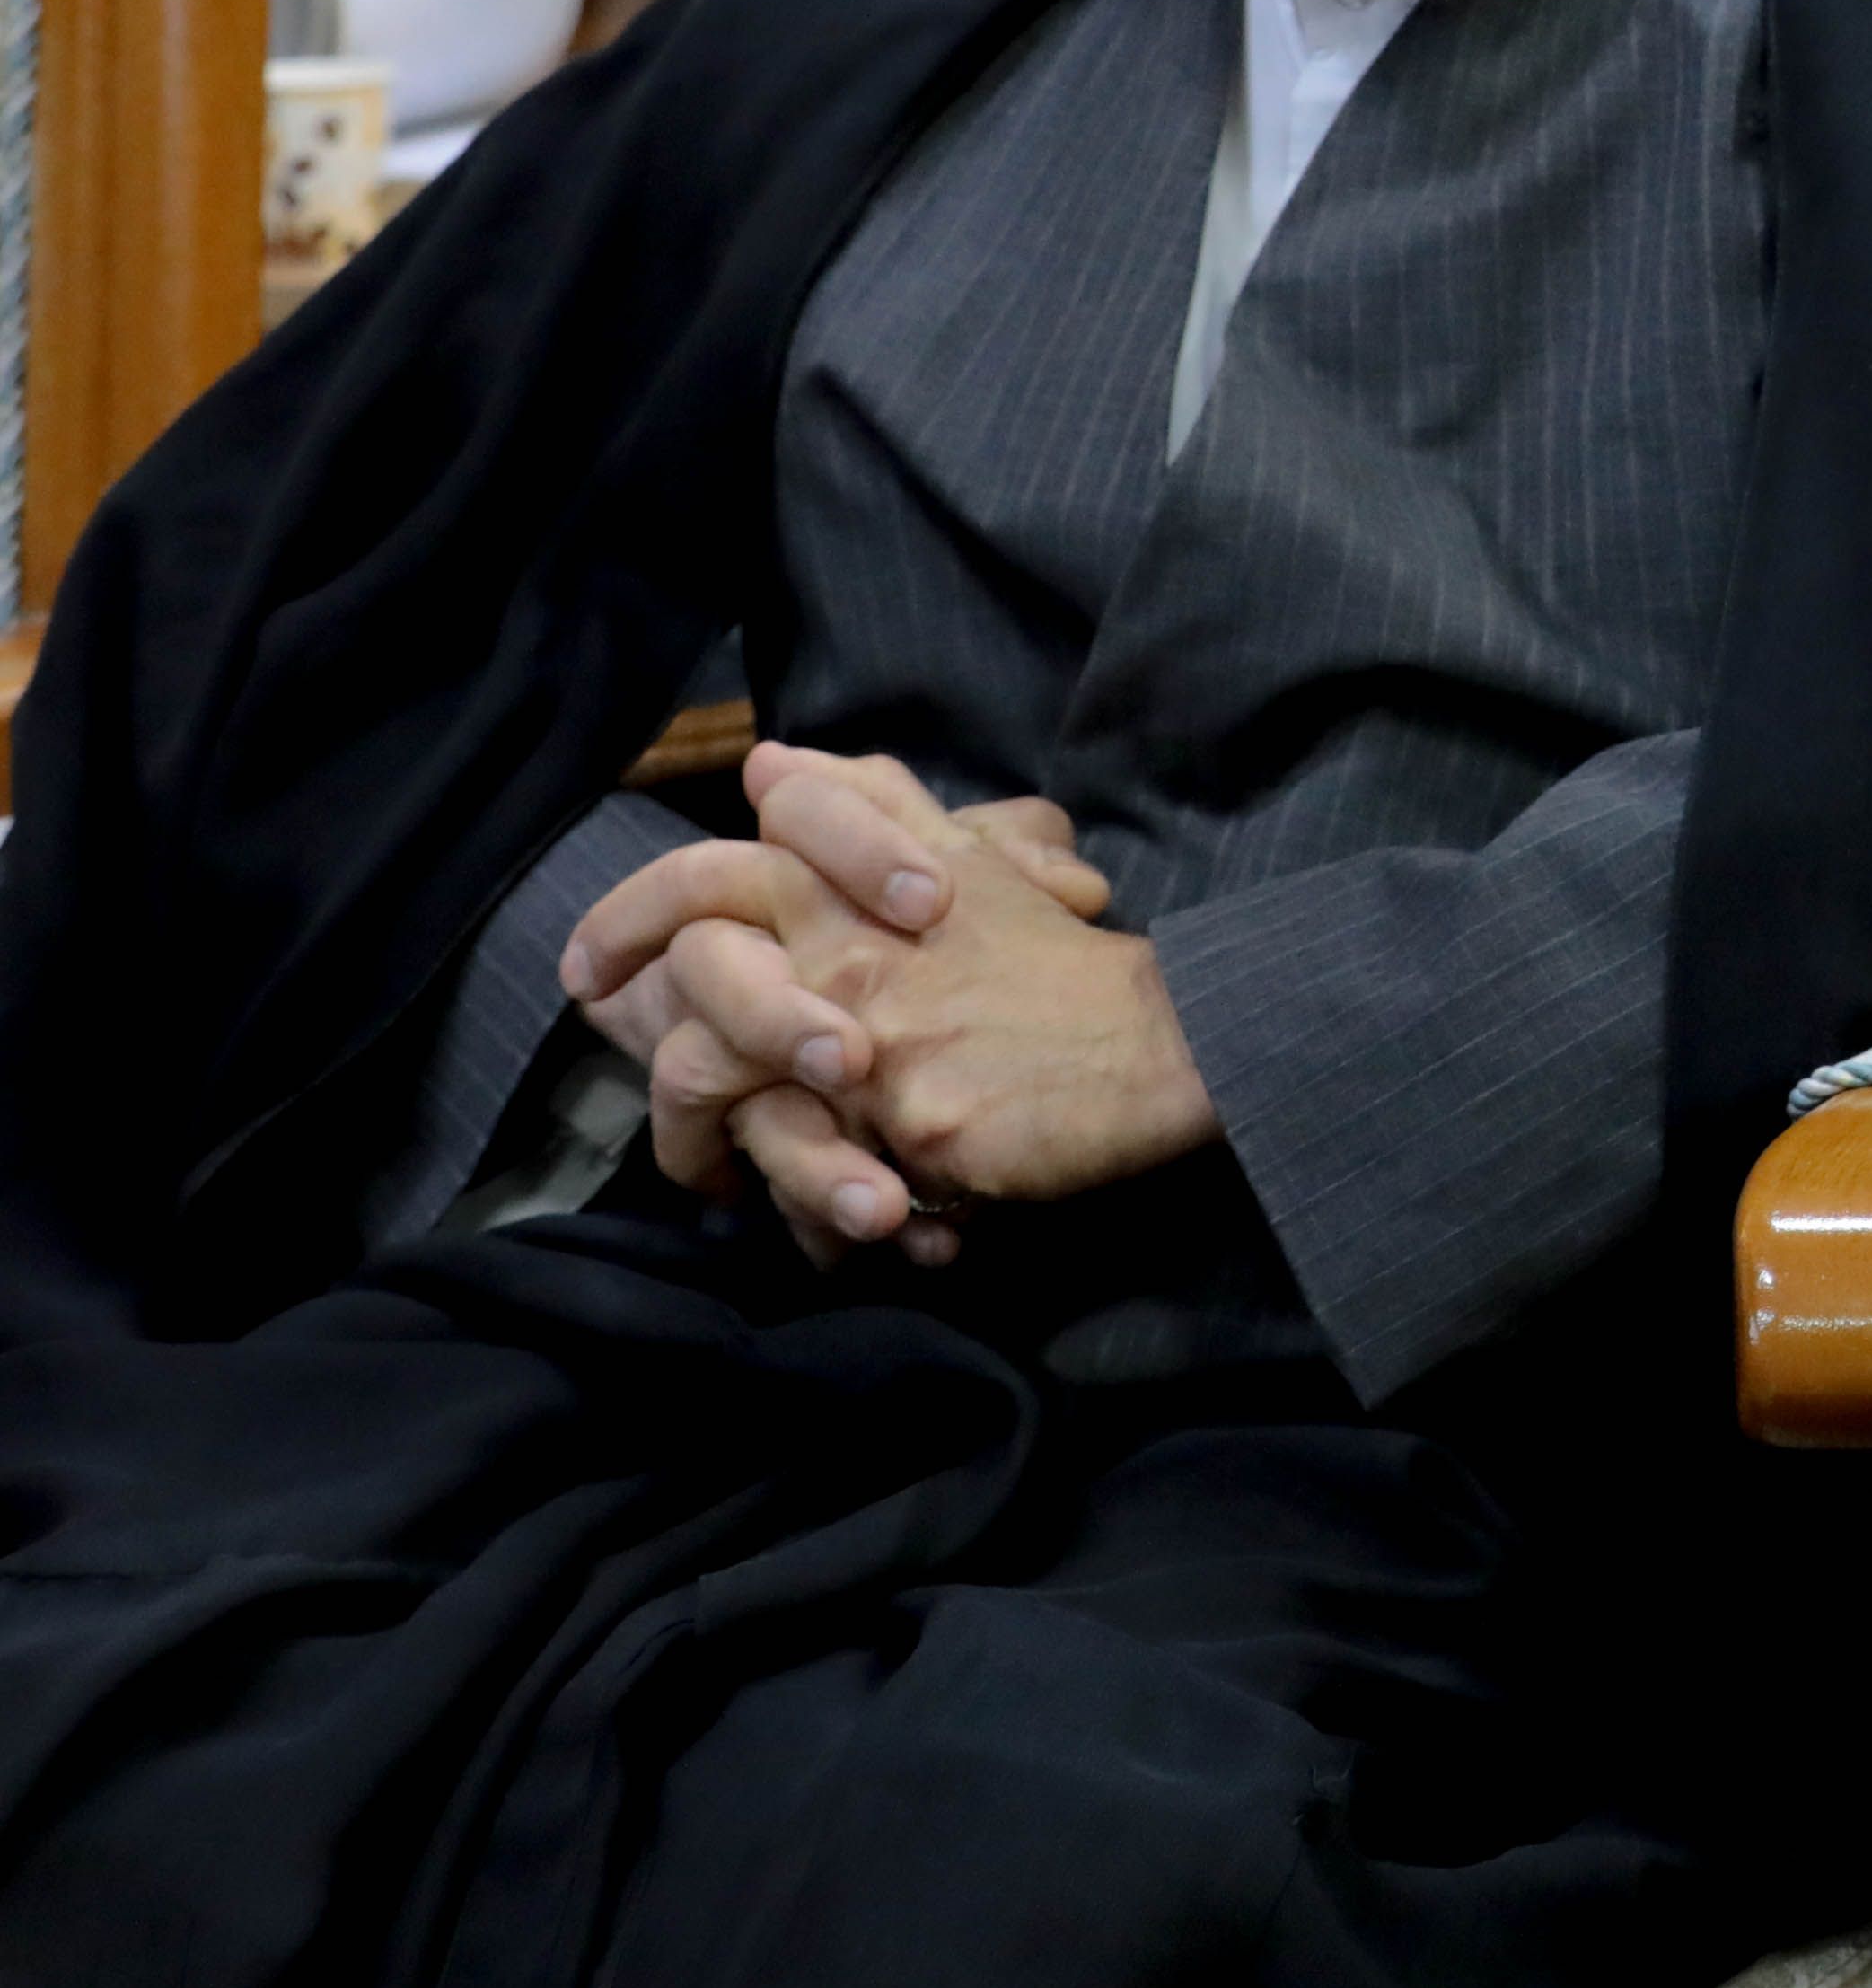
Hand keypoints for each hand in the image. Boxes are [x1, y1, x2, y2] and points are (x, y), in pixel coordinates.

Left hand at [566, 748, 1191, 1248]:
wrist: (1160, 1042)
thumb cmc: (1058, 960)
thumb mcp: (968, 859)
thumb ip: (869, 805)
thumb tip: (770, 760)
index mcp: (857, 888)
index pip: (707, 874)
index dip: (631, 916)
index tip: (595, 967)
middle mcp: (852, 948)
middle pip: (692, 972)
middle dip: (637, 1033)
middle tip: (619, 1092)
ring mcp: (878, 1036)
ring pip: (724, 1084)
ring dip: (698, 1138)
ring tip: (708, 1175)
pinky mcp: (912, 1123)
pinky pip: (810, 1180)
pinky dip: (804, 1210)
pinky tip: (818, 1228)